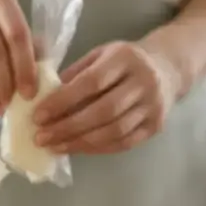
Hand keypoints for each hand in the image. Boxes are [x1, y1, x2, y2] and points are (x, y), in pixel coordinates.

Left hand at [32, 42, 183, 154]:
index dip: (63, 101)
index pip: (91, 82)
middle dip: (68, 127)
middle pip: (104, 111)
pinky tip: (77, 149)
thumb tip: (43, 99)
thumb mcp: (100, 55)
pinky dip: (97, 149)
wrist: (167, 68)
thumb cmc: (124, 61)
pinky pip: (124, 143)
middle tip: (41, 138)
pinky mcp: (156, 126)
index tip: (38, 116)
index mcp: (126, 58)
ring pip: (115, 131)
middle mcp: (144, 81)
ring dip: (80, 143)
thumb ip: (75, 74)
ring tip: (55, 147)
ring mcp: (153, 106)